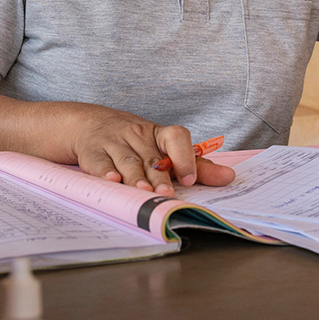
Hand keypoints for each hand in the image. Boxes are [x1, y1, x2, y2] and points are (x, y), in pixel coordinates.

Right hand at [67, 106, 235, 195]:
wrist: (89, 123)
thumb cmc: (134, 142)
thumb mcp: (163, 149)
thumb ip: (197, 166)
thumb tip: (229, 177)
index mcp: (158, 134)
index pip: (176, 137)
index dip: (184, 157)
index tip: (189, 179)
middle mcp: (136, 135)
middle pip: (151, 157)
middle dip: (159, 178)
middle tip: (167, 196)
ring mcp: (113, 142)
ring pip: (127, 161)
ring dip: (136, 177)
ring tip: (144, 193)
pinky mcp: (93, 152)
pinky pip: (100, 163)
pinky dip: (105, 172)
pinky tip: (112, 181)